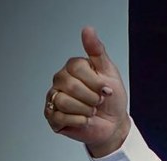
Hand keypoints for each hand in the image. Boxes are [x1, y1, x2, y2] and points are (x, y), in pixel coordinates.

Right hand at [44, 27, 130, 156]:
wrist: (114, 124)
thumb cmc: (112, 99)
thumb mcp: (109, 72)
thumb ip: (97, 50)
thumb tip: (87, 30)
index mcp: (72, 69)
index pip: (76, 68)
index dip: (96, 82)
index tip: (106, 89)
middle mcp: (60, 82)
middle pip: (70, 85)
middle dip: (92, 97)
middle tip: (99, 101)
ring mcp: (54, 99)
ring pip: (64, 101)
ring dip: (86, 110)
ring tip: (92, 111)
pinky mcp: (53, 117)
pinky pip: (60, 117)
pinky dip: (79, 120)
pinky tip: (85, 120)